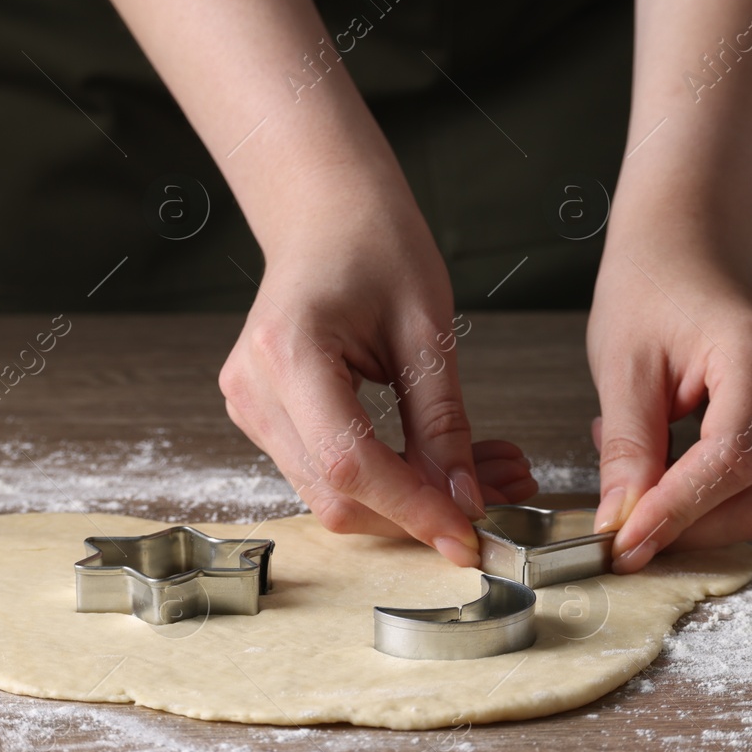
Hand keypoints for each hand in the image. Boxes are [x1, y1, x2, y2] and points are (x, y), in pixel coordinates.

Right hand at [220, 191, 535, 565]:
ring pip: (333, 494)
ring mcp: (251, 407)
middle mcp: (255, 388)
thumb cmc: (374, 245)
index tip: (470, 536)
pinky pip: (327, 472)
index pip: (350, 464)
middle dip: (420, 510)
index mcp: (289, 353)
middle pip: (337, 495)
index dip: (413, 510)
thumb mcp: (428, 329)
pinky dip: (387, 478)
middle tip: (500, 493)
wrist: (326, 215)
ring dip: (410, 498)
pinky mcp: (264, 418)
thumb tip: (464, 500)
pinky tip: (439, 460)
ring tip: (484, 470)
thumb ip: (443, 422)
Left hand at [586, 250, 751, 571]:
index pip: (729, 462)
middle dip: (685, 529)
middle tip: (617, 525)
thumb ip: (625, 449)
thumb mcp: (622, 367)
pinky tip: (664, 461)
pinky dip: (706, 497)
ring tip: (636, 467)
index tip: (624, 543)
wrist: (687, 256)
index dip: (676, 512)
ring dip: (692, 513)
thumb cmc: (653, 291)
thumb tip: (619, 521)